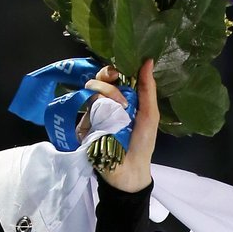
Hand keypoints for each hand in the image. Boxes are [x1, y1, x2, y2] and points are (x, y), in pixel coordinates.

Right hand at [83, 60, 158, 192]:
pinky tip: (105, 117)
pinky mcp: (83, 128)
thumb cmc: (142, 143)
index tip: (117, 72)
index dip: (112, 71)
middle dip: (105, 78)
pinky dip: (93, 112)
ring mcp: (92, 115)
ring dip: (105, 94)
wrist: (130, 171)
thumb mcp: (149, 115)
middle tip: (114, 81)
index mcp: (121, 99)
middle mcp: (105, 104)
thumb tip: (148, 60)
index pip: (111, 78)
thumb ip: (147, 89)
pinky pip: (82, 112)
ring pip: (89, 94)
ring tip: (119, 107)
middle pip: (96, 81)